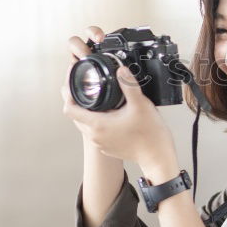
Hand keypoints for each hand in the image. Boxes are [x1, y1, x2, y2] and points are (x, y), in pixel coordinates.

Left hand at [61, 26, 177, 169]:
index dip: (68, 94)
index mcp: (98, 124)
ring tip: (98, 99)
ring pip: (86, 124)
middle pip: (75, 116)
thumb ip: (128, 85)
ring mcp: (101, 143)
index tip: (73, 84)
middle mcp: (95, 136)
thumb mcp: (140, 104)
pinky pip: (97, 132)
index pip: (70, 109)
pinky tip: (110, 114)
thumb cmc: (149, 135)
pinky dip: (98, 122)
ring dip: (88, 112)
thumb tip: (121, 70)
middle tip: (84, 87)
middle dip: (77, 101)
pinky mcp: (108, 147)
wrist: (158, 156)